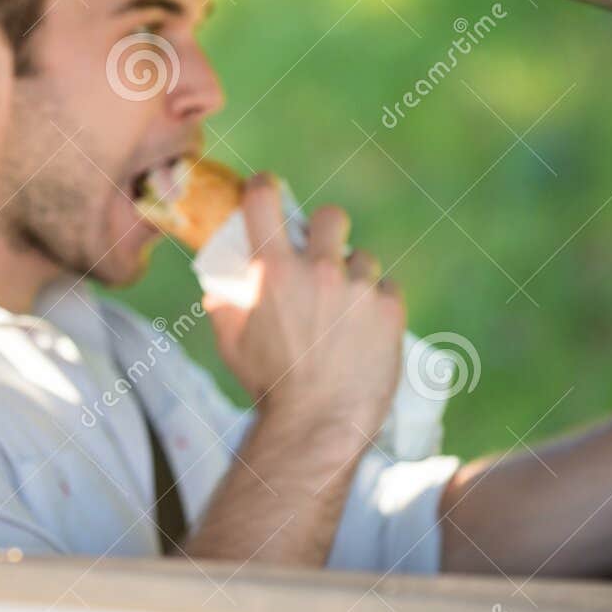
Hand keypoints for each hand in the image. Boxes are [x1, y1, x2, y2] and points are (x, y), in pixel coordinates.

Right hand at [203, 173, 404, 439]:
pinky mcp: (390, 310)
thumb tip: (220, 283)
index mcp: (273, 270)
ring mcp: (358, 288)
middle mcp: (318, 269)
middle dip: (324, 231)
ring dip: (354, 277)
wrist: (317, 424)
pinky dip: (378, 305)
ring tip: (344, 312)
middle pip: (330, 216)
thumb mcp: (230, 342)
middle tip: (321, 255)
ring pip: (362, 259)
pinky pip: (388, 289)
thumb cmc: (269, 384)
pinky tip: (366, 330)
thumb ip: (223, 303)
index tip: (267, 191)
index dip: (264, 187)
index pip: (264, 197)